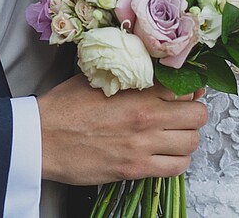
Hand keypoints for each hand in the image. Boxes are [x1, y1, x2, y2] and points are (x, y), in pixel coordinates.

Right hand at [37, 76, 208, 185]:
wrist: (42, 138)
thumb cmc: (65, 106)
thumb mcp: (99, 75)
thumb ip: (130, 72)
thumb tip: (154, 69)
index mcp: (138, 90)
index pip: (185, 87)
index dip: (188, 89)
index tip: (184, 92)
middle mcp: (146, 117)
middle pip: (197, 116)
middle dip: (194, 113)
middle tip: (182, 114)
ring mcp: (143, 145)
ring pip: (191, 143)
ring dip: (187, 138)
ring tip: (174, 135)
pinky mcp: (135, 169)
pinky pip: (176, 168)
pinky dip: (177, 161)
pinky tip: (166, 155)